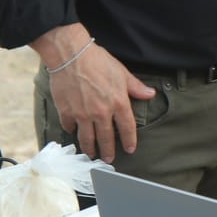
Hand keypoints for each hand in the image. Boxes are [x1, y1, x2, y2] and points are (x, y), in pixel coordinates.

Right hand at [41, 37, 154, 163]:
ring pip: (87, 139)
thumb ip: (136, 87)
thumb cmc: (99, 61)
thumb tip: (151, 94)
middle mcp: (101, 112)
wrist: (71, 56)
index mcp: (118, 103)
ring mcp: (82, 114)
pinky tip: (74, 132)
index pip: (127, 128)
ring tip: (92, 155)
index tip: (130, 149)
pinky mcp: (66, 112)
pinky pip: (70, 127)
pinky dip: (72, 131)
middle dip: (108, 152)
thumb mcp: (122, 73)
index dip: (129, 140)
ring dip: (90, 149)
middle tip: (108, 160)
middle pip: (106, 138)